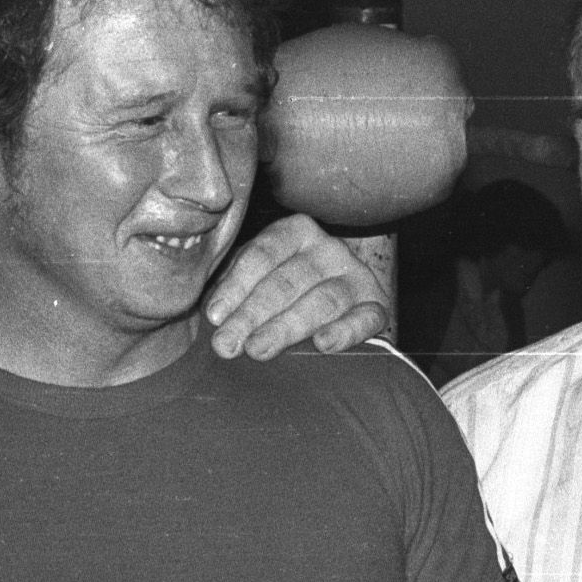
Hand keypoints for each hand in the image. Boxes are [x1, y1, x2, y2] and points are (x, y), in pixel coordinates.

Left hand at [203, 212, 392, 358]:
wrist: (340, 294)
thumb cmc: (282, 288)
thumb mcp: (256, 275)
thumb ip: (233, 285)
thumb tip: (205, 316)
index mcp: (295, 232)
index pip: (263, 254)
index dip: (236, 286)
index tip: (214, 315)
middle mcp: (329, 249)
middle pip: (288, 280)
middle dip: (252, 314)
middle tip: (227, 344)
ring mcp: (356, 277)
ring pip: (323, 300)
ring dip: (287, 327)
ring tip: (258, 350)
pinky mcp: (376, 306)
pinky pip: (366, 318)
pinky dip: (347, 331)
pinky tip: (323, 344)